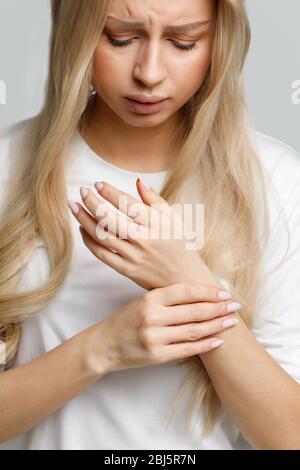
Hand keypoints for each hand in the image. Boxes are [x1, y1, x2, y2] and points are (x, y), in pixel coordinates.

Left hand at [68, 178, 215, 289]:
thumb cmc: (181, 246)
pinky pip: (102, 254)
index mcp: (157, 224)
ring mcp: (134, 256)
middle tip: (82, 191)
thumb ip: (154, 199)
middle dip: (92, 202)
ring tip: (75, 207)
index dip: (109, 192)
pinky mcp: (127, 270)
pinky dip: (89, 241)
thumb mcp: (174, 219)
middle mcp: (144, 239)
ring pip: (102, 236)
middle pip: (110, 218)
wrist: (185, 280)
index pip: (128, 204)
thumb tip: (138, 180)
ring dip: (84, 219)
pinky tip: (83, 229)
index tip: (97, 184)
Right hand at [88, 282, 240, 373]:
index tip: (225, 292)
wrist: (105, 345)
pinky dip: (205, 345)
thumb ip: (168, 297)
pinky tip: (218, 340)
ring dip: (216, 326)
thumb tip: (202, 293)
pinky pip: (187, 350)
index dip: (209, 292)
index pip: (186, 292)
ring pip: (193, 331)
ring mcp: (154, 338)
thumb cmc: (127, 319)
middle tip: (235, 306)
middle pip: (194, 311)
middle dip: (219, 308)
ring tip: (231, 322)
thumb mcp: (143, 301)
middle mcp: (152, 317)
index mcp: (150, 299)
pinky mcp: (156, 356)